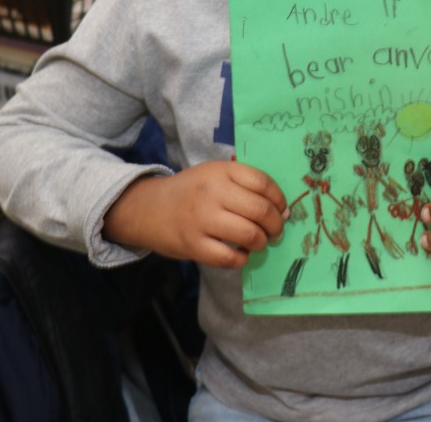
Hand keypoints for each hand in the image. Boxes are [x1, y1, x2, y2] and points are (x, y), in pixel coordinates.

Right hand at [103, 160, 286, 268]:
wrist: (147, 208)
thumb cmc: (190, 191)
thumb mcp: (214, 174)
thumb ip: (244, 184)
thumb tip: (282, 209)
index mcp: (221, 171)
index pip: (263, 183)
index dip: (280, 199)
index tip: (282, 210)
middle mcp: (212, 192)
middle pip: (260, 210)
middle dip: (276, 225)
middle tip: (275, 231)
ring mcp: (202, 219)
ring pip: (249, 234)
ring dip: (261, 242)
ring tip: (259, 242)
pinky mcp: (192, 245)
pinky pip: (229, 258)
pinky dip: (242, 259)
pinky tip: (241, 254)